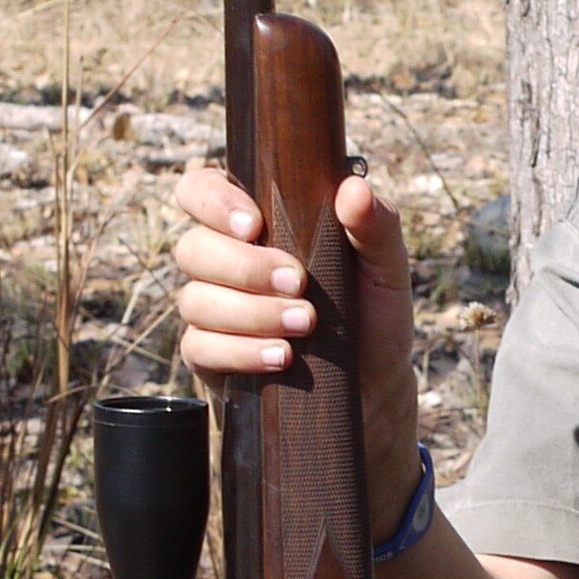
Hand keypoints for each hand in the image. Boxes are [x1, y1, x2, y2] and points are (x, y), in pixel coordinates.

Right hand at [172, 157, 423, 541]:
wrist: (374, 390)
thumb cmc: (373, 317)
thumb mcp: (386, 270)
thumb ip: (375, 227)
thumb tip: (354, 189)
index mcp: (252, 226)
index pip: (200, 190)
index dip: (212, 199)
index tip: (253, 223)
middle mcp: (222, 264)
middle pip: (192, 249)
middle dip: (244, 266)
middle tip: (298, 281)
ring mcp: (211, 311)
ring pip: (195, 300)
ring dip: (250, 311)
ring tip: (305, 324)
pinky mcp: (211, 358)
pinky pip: (201, 348)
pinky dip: (241, 351)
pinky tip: (281, 357)